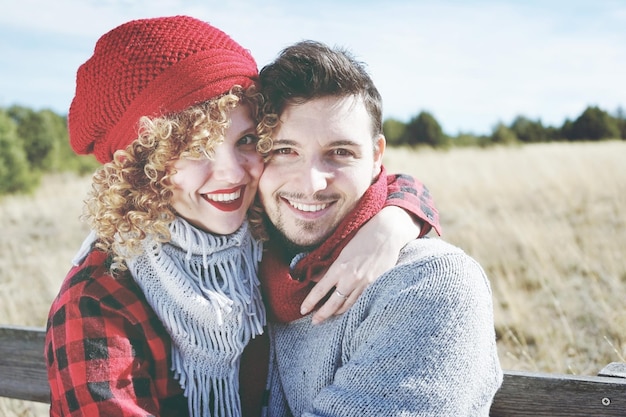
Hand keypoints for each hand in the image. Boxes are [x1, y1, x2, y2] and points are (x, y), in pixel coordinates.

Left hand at [301, 206, 421, 323]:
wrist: (387, 233)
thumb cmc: (362, 237)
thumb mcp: (341, 251)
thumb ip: (328, 267)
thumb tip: (315, 280)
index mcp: (340, 267)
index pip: (320, 290)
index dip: (310, 302)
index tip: (303, 310)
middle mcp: (351, 278)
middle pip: (333, 304)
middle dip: (322, 315)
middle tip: (314, 322)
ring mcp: (365, 284)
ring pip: (348, 306)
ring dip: (337, 313)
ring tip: (329, 316)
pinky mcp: (376, 285)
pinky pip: (361, 301)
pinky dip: (352, 307)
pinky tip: (347, 309)